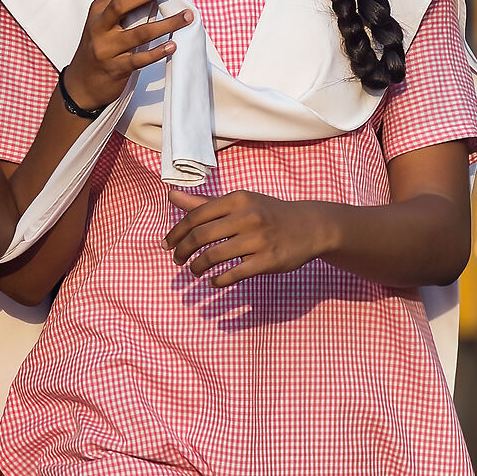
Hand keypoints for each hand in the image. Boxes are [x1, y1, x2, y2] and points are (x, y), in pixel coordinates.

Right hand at [62, 0, 191, 114]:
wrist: (81, 83)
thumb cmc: (101, 46)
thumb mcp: (108, 22)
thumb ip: (132, 0)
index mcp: (98, 11)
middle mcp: (99, 28)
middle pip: (122, 5)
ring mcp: (106, 49)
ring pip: (139, 33)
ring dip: (166, 24)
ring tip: (186, 18)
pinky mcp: (115, 68)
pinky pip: (139, 59)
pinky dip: (157, 52)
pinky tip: (172, 46)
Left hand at [166, 189, 333, 286]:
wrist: (310, 226)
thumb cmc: (267, 213)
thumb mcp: (239, 203)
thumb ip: (204, 202)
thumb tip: (170, 194)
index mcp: (237, 200)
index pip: (195, 216)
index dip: (176, 232)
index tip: (166, 245)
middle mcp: (247, 217)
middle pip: (200, 236)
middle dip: (182, 251)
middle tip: (177, 260)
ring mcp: (258, 239)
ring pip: (214, 256)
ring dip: (197, 267)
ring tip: (194, 271)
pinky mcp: (267, 260)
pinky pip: (234, 274)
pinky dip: (218, 280)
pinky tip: (214, 281)